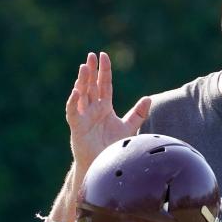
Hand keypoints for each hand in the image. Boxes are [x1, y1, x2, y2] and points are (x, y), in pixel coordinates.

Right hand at [66, 51, 151, 168]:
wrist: (103, 165)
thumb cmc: (113, 148)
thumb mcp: (128, 128)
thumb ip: (138, 114)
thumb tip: (148, 98)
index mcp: (105, 107)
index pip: (104, 84)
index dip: (104, 71)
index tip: (104, 56)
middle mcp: (93, 109)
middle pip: (91, 86)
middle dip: (91, 71)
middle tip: (91, 56)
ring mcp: (84, 117)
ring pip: (81, 95)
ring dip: (82, 82)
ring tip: (84, 67)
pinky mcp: (77, 128)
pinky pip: (73, 113)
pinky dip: (73, 102)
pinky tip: (76, 91)